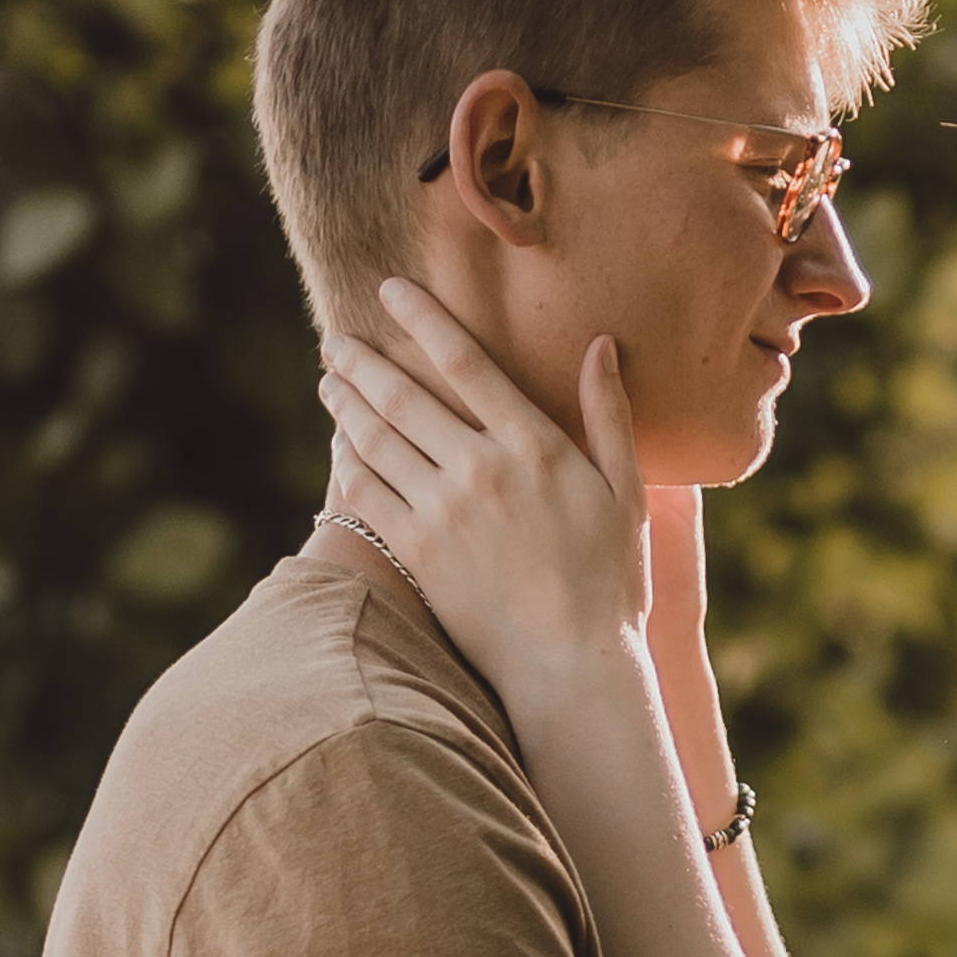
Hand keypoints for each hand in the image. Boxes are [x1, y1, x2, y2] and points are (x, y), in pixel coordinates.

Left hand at [319, 282, 660, 732]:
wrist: (571, 666)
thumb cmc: (610, 580)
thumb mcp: (626, 491)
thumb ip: (608, 414)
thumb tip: (600, 344)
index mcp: (534, 446)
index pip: (464, 361)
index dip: (421, 317)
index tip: (390, 290)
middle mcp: (480, 471)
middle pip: (402, 395)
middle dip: (363, 361)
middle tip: (336, 340)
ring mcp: (442, 513)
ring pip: (375, 440)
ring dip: (345, 404)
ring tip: (330, 381)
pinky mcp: (416, 554)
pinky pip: (365, 494)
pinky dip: (346, 462)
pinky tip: (340, 445)